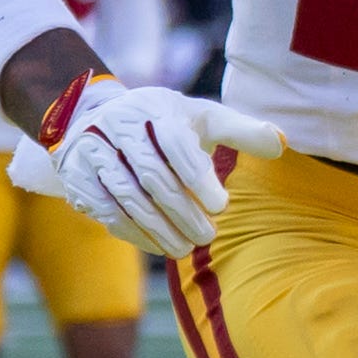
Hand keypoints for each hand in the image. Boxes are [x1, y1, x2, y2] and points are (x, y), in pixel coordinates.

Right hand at [10, 79, 284, 259]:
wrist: (98, 120)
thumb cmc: (166, 124)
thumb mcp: (203, 118)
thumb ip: (241, 130)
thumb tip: (280, 145)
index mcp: (153, 107)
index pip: (175, 143)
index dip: (199, 177)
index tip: (222, 206)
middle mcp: (116, 126)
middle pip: (151, 175)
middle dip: (181, 211)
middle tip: (207, 237)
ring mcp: (91, 151)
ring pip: (125, 196)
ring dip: (157, 228)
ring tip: (185, 249)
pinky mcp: (76, 177)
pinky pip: (104, 210)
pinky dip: (133, 233)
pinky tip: (158, 247)